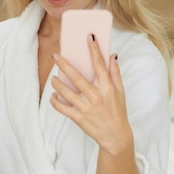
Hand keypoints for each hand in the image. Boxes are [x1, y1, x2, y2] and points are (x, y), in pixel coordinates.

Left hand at [51, 34, 132, 154]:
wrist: (115, 137)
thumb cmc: (117, 111)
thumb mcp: (120, 92)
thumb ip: (115, 73)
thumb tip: (112, 55)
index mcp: (107, 88)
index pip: (99, 64)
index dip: (94, 49)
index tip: (89, 36)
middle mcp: (96, 96)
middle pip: (77, 77)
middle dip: (64, 64)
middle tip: (56, 55)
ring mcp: (86, 108)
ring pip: (65, 92)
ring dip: (56, 83)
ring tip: (53, 78)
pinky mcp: (78, 118)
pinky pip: (62, 108)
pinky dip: (55, 101)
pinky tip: (54, 96)